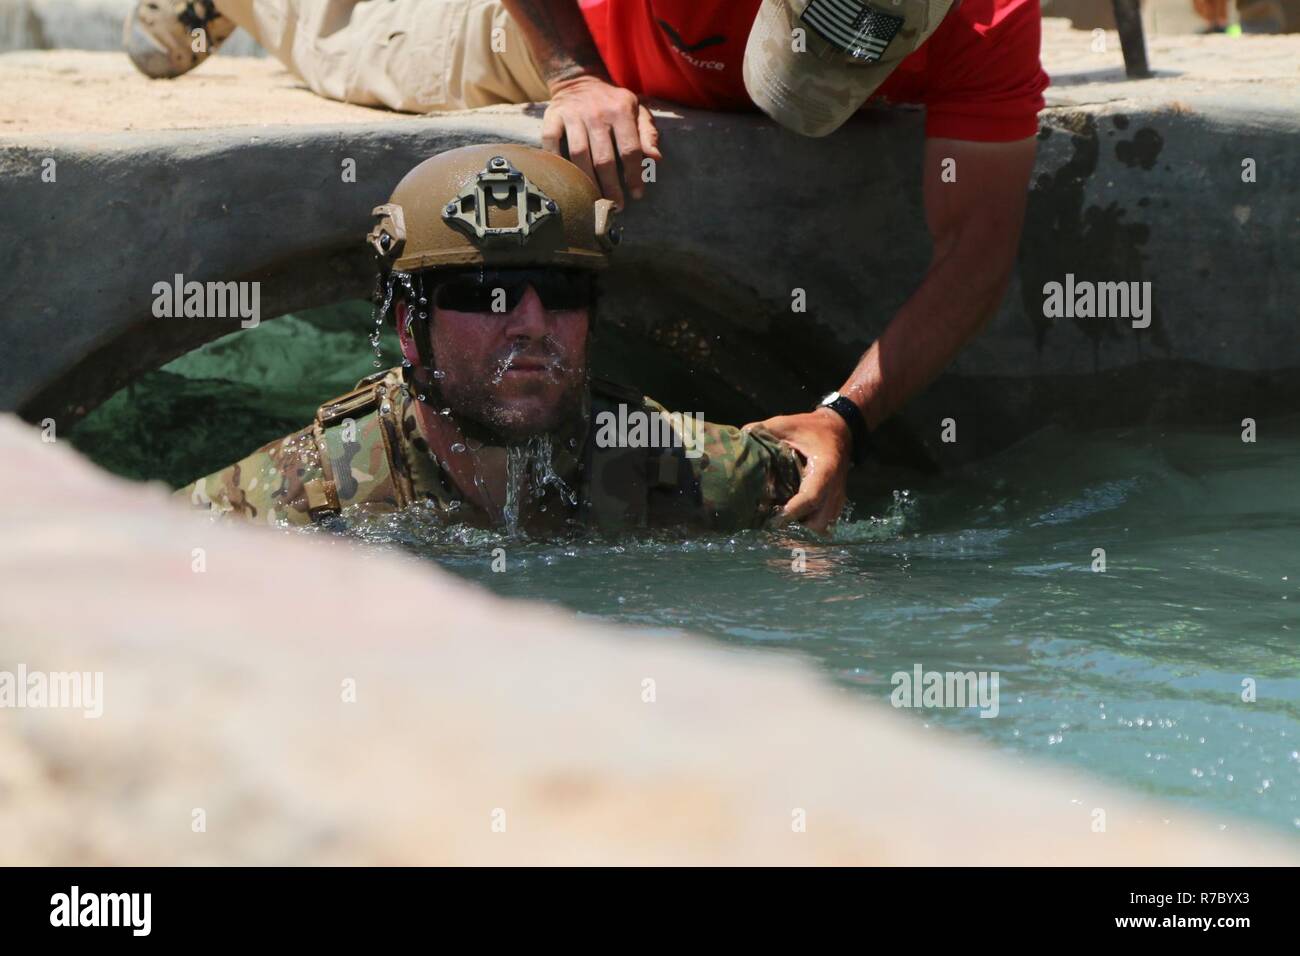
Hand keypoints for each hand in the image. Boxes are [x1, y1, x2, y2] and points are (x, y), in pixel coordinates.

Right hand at [540, 74, 661, 208]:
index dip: (634, 176)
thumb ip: (648, 134)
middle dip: (611, 187)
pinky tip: (565, 179)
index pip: (630, 150)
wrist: (580, 81)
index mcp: (622, 110)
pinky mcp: (553, 116)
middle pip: (604, 159)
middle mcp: (597, 112)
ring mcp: (573, 114)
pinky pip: (552, 143)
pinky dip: (557, 162)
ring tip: (593, 199)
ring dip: (587, 181)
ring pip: (579, 155)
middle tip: (615, 206)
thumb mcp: (637, 111)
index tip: (636, 195)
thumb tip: (656, 159)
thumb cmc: (614, 104)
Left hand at [744, 408, 850, 532]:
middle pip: (819, 520)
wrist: (839, 429)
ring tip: (783, 519)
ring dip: (804, 527)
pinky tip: (794, 517)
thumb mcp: (785, 424)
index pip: (811, 497)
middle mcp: (835, 487)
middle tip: (774, 520)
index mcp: (825, 468)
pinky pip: (827, 523)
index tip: (773, 519)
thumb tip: (736, 441)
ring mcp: (838, 496)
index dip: (792, 511)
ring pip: (824, 526)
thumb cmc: (810, 427)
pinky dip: (811, 524)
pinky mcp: (837, 501)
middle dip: (797, 525)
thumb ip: (762, 432)